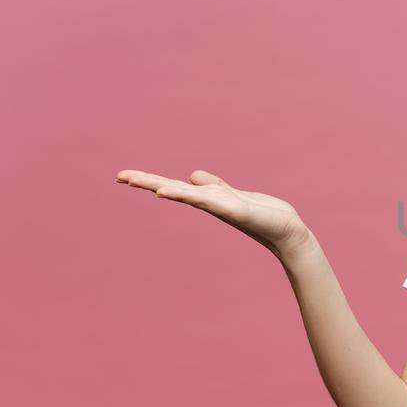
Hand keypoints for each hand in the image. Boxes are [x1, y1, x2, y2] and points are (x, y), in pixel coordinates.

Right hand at [115, 168, 312, 258]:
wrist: (287, 230)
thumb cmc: (263, 215)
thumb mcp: (233, 195)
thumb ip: (213, 186)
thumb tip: (191, 176)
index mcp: (208, 198)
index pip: (174, 186)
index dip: (151, 180)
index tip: (124, 176)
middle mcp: (210, 202)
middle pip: (173, 189)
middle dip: (147, 182)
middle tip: (119, 176)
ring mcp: (221, 206)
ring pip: (186, 193)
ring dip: (162, 186)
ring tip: (137, 181)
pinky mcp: (235, 210)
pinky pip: (208, 200)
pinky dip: (188, 195)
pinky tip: (168, 192)